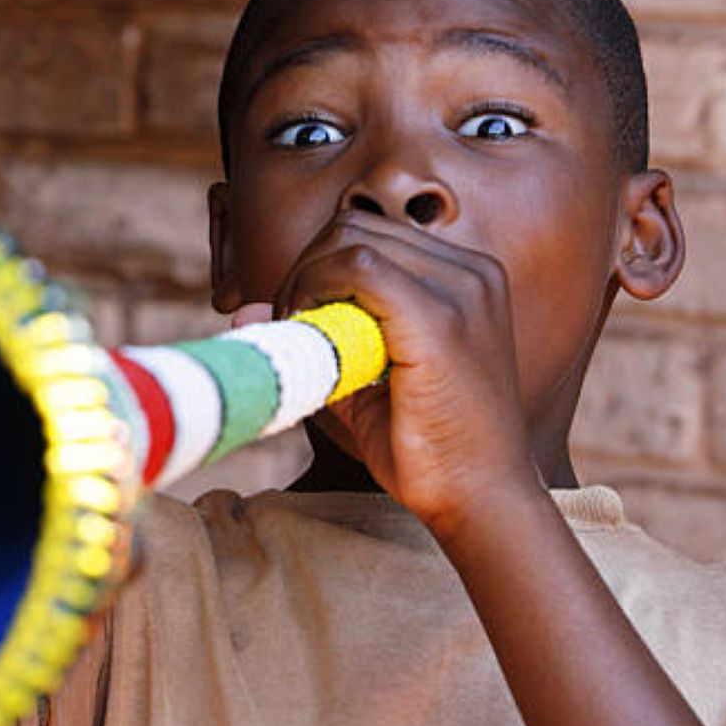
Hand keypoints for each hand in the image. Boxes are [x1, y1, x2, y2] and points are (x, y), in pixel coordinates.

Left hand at [262, 209, 540, 531]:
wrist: (481, 501)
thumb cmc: (427, 449)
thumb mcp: (362, 383)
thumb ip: (312, 338)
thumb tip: (243, 310)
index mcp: (466, 278)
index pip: (371, 231)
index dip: (317, 265)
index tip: (300, 316)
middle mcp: (471, 271)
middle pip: (354, 225)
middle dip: (305, 267)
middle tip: (294, 325)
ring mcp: (462, 289)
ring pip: (350, 238)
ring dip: (307, 279)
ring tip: (305, 335)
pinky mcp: (441, 318)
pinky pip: (358, 268)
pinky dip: (318, 289)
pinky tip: (312, 334)